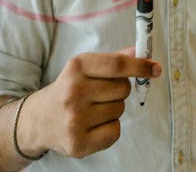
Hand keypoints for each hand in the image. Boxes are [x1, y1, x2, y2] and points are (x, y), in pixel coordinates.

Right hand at [18, 47, 161, 158]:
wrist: (39, 120)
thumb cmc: (69, 88)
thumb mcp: (85, 67)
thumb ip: (114, 59)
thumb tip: (140, 52)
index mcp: (77, 67)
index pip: (118, 65)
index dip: (141, 66)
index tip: (156, 68)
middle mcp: (74, 92)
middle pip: (123, 88)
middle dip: (121, 90)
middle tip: (103, 93)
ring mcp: (75, 120)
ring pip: (120, 110)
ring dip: (114, 108)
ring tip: (93, 108)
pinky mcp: (78, 143)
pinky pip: (115, 131)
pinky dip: (110, 128)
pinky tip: (93, 124)